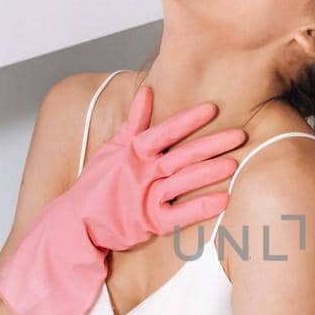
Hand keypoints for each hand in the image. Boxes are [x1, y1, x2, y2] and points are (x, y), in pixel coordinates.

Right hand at [0, 83, 244, 314]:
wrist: (75, 222)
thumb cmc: (97, 184)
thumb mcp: (112, 148)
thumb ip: (133, 122)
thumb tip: (148, 92)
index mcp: (132, 153)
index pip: (163, 132)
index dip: (187, 120)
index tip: (212, 108)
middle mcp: (140, 173)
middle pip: (180, 155)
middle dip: (210, 144)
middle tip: (239, 134)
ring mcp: (144, 197)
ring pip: (181, 181)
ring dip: (208, 173)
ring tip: (233, 163)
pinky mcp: (149, 222)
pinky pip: (179, 214)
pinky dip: (200, 207)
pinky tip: (222, 200)